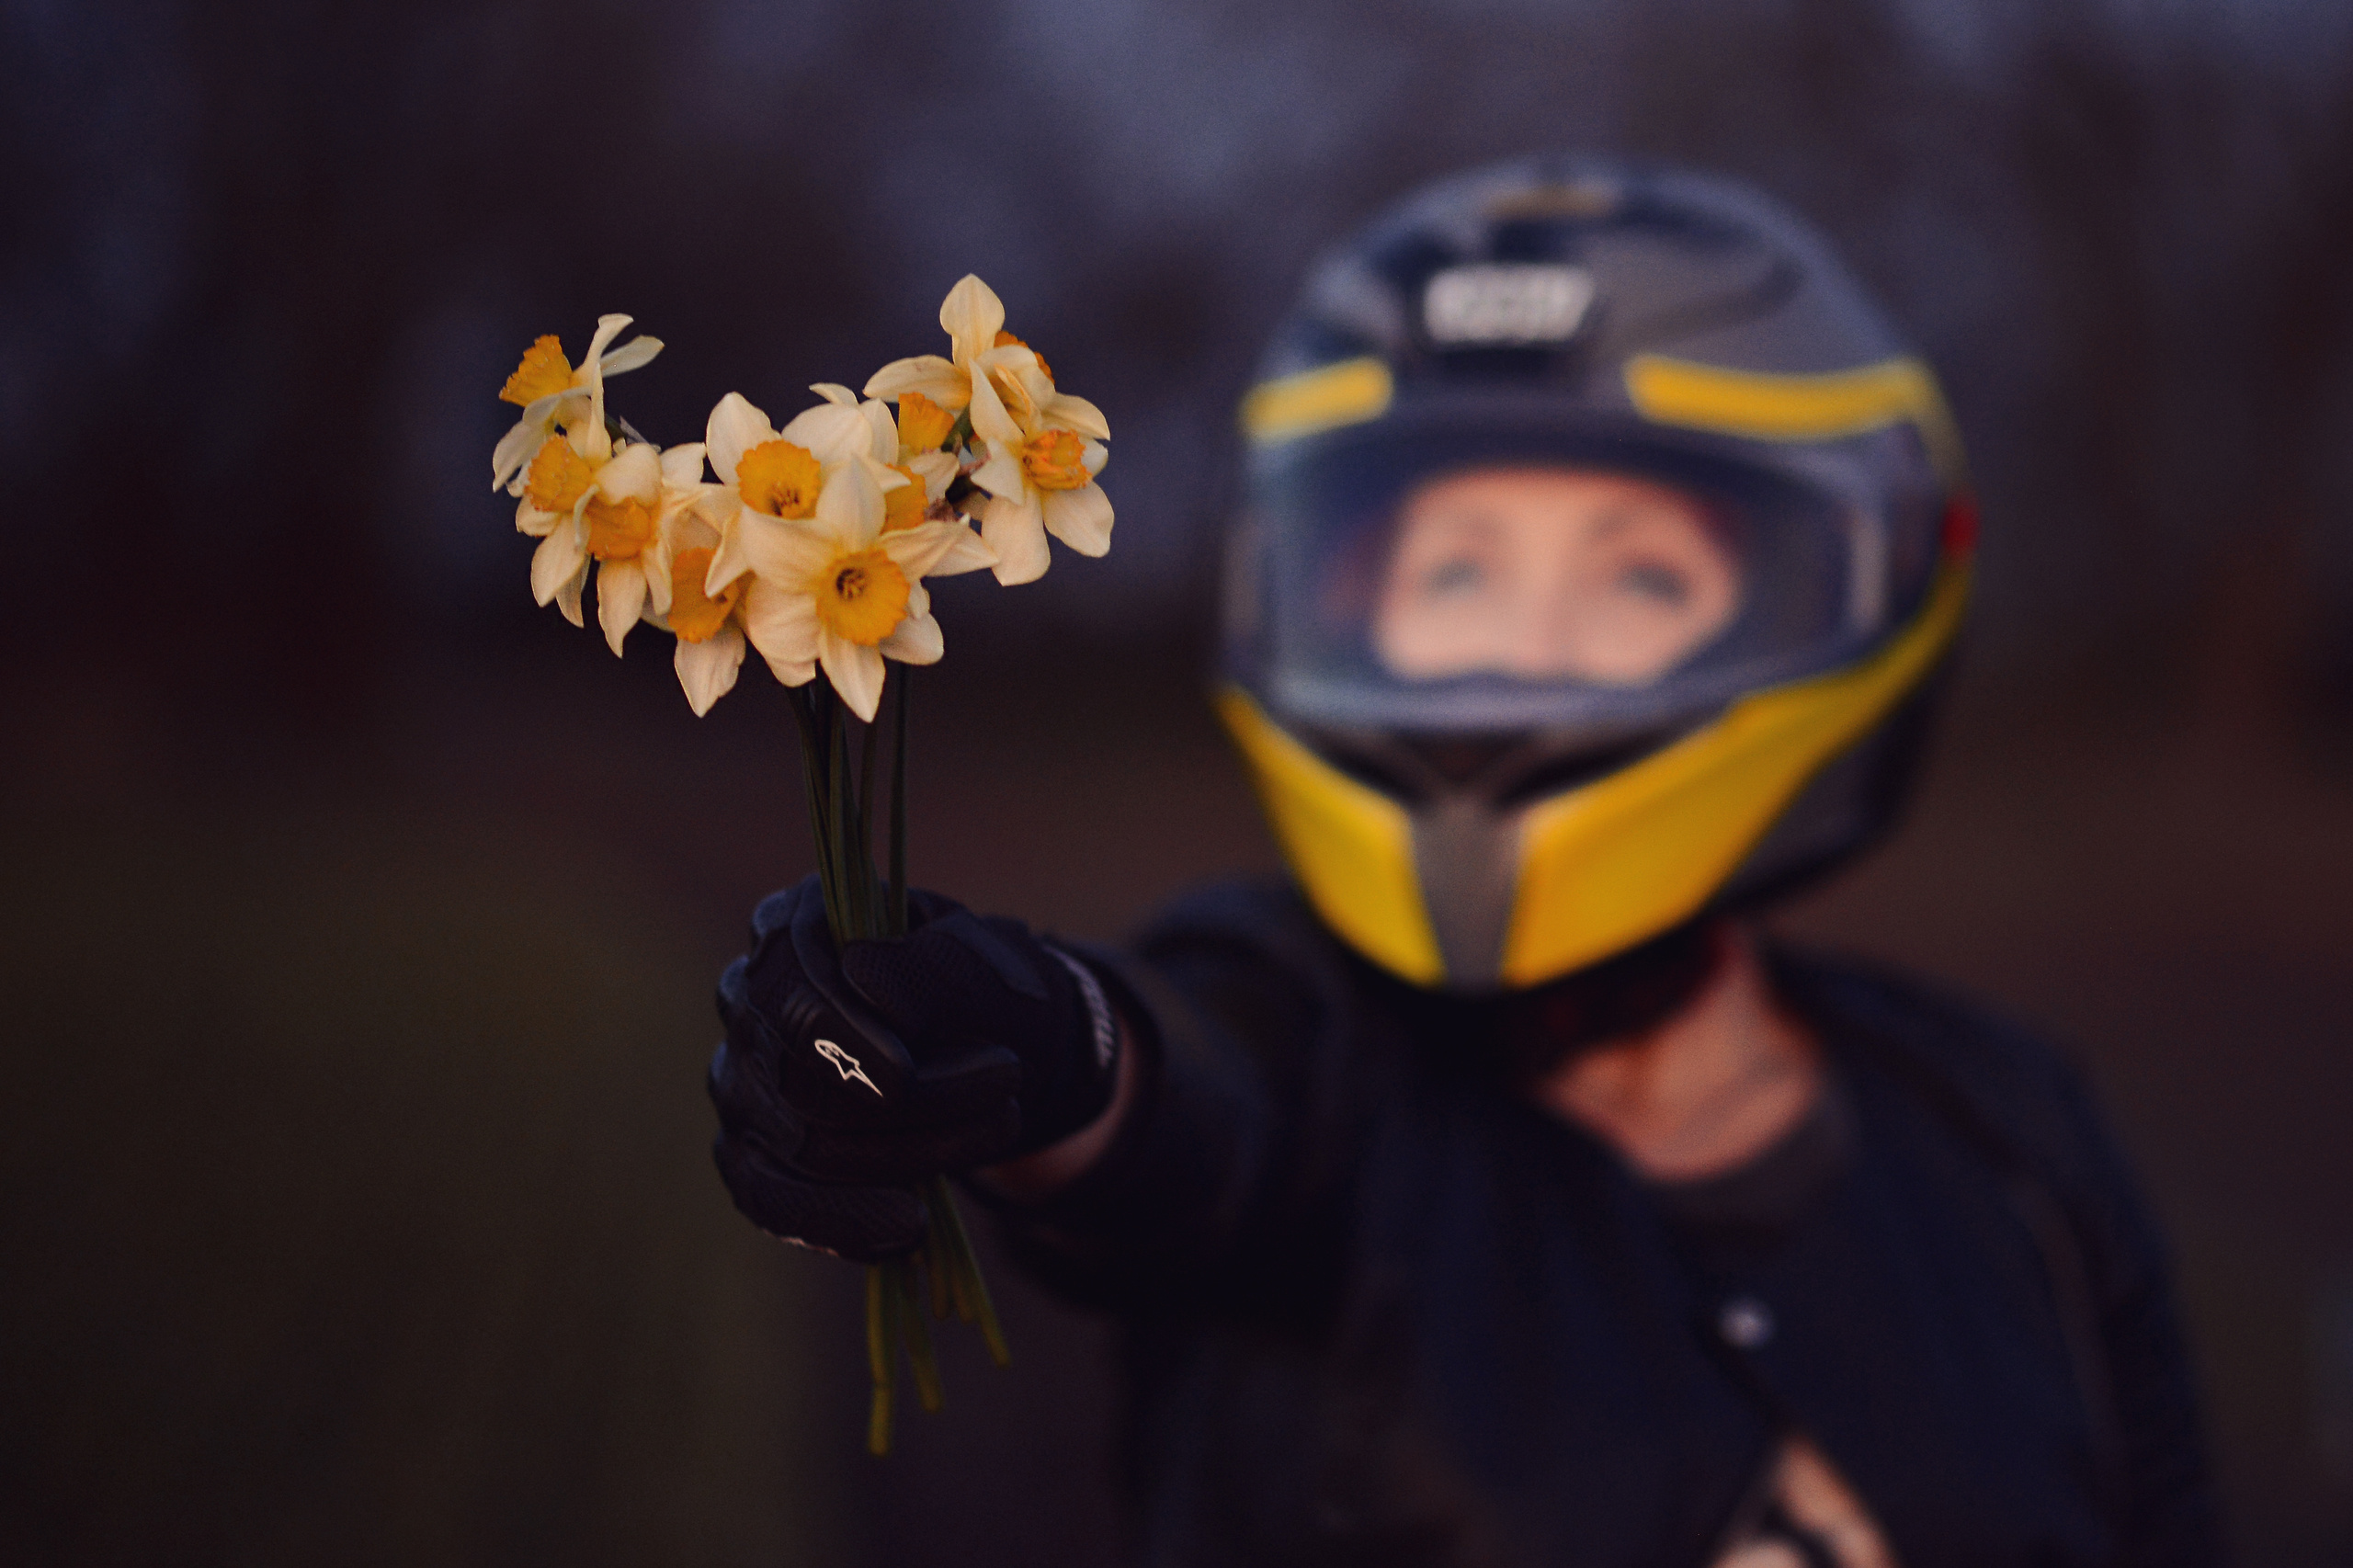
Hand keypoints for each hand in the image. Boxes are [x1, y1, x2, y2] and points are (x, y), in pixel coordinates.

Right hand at [708, 876, 1120, 1259]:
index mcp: (794, 925)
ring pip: (800, 1146)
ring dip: (904, 1159)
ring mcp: (741, 1080)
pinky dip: (841, 1222)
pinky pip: (772, 1203)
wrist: (997, 1055)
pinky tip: (907, 1227)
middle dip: (910, 1106)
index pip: (789, 990)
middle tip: (1004, 1098)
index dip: (840, 1040)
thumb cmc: (987, 994)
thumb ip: (935, 968)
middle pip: (798, 1077)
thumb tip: (866, 985)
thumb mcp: (990, 965)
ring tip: (994, 1135)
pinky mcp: (753, 1153)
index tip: (906, 1078)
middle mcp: (747, 1000)